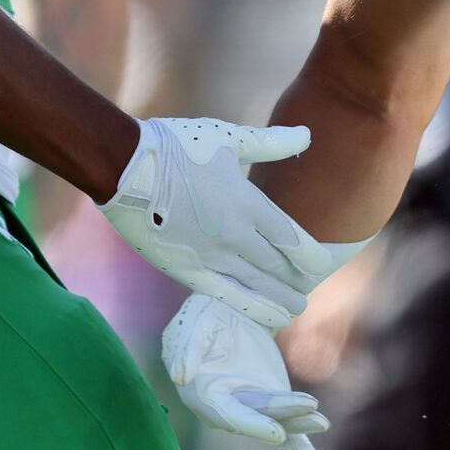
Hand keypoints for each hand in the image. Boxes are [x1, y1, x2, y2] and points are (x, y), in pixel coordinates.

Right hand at [99, 118, 332, 330]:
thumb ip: (271, 143)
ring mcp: (209, 255)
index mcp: (246, 202)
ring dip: (278, 299)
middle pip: (276, 265)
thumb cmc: (178, 146)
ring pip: (254, 286)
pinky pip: (224, 294)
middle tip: (310, 289)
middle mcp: (233, 234)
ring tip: (295, 309)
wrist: (125, 166)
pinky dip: (247, 306)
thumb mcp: (228, 138)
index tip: (324, 263)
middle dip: (296, 279)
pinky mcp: (186, 269)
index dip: (310, 254)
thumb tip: (309, 133)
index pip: (290, 237)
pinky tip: (260, 315)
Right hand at [163, 292, 328, 449]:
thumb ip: (186, 350)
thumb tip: (180, 376)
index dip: (254, 425)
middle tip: (314, 418)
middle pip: (259, 419)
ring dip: (299, 425)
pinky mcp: (268, 402)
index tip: (278, 432)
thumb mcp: (192, 328)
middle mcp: (227, 408)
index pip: (231, 417)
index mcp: (204, 396)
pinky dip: (298, 441)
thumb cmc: (204, 319)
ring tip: (321, 422)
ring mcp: (250, 407)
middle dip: (286, 420)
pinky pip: (283, 423)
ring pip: (276, 421)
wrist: (227, 310)